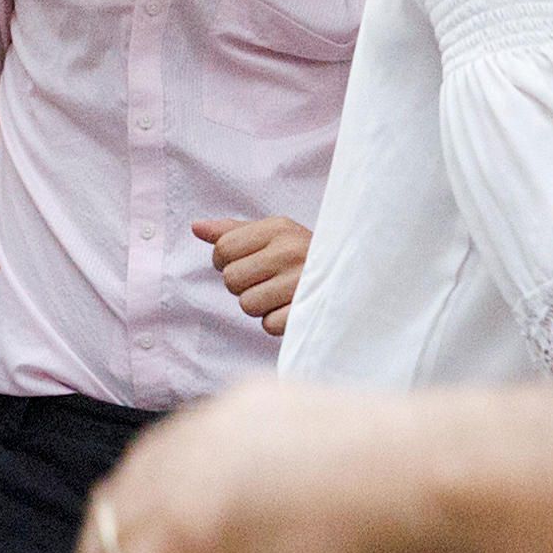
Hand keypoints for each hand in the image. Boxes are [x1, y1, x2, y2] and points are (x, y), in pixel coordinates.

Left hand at [64, 387, 466, 552]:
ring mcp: (184, 491)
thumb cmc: (430, 488)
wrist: (452, 481)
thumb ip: (283, 511)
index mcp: (232, 419)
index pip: (156, 475)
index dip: (136, 530)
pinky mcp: (184, 546)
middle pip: (116, 515)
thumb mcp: (334, 483)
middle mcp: (194, 444)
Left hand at [193, 215, 310, 330]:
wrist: (356, 278)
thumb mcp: (273, 236)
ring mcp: (302, 281)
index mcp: (279, 228)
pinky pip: (267, 325)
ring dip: (261, 305)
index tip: (249, 263)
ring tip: (283, 294)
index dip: (226, 262)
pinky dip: (277, 321)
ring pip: (247, 304)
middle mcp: (291, 250)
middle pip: (231, 279)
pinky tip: (294, 309)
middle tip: (270, 281)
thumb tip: (195, 227)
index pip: (222, 249)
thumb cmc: (303, 256)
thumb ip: (233, 232)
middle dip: (244, 285)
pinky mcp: (308, 311)